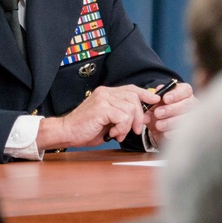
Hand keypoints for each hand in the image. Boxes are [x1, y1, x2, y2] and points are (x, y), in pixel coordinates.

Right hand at [36, 84, 157, 149]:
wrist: (67, 132)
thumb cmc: (86, 128)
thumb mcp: (108, 121)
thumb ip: (123, 116)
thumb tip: (144, 117)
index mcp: (106, 93)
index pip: (131, 89)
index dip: (145, 94)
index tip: (155, 100)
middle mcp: (105, 92)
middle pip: (134, 98)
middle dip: (139, 116)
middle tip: (134, 130)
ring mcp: (103, 99)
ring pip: (131, 108)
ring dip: (128, 125)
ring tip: (119, 133)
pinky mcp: (102, 108)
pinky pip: (123, 117)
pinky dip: (122, 128)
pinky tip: (113, 133)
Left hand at [144, 81, 195, 146]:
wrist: (159, 128)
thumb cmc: (158, 111)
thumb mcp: (152, 104)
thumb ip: (152, 97)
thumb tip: (156, 94)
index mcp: (183, 93)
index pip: (185, 90)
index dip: (175, 94)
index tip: (165, 99)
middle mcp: (191, 103)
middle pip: (188, 104)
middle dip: (171, 109)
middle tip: (158, 113)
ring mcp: (194, 117)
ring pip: (188, 118)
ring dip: (171, 122)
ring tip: (159, 125)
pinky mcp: (193, 130)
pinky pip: (188, 131)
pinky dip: (175, 132)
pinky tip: (166, 133)